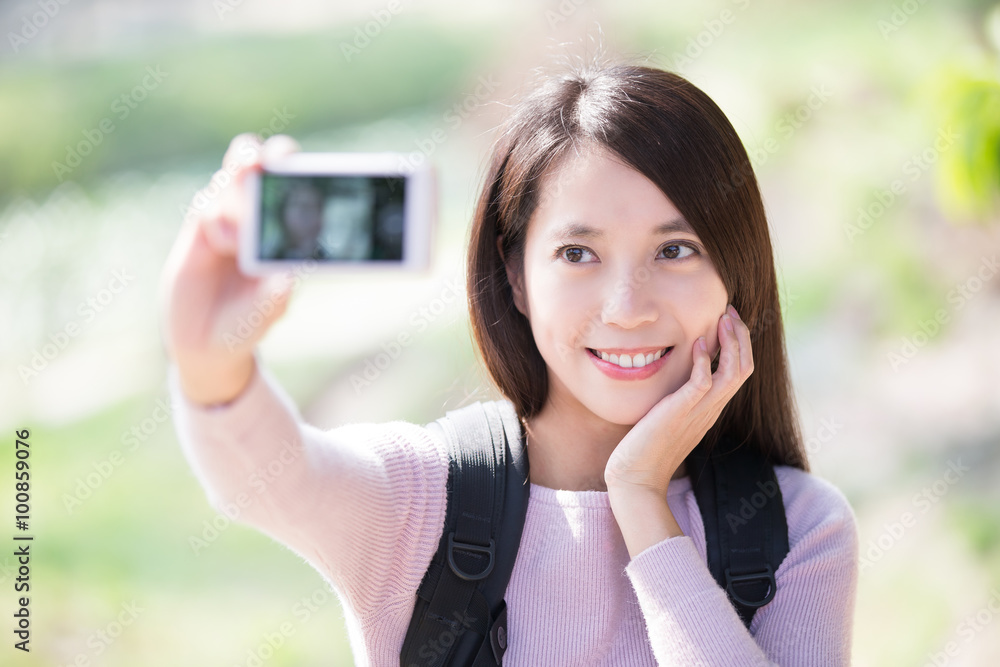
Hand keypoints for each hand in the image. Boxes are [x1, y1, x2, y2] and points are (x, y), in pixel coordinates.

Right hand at [159, 133, 300, 404]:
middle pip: (263, 166)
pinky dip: (212, 216)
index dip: (299, 174)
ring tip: (231, 241)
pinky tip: (215, 242)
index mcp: (287, 234)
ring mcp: (229, 219)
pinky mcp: (200, 228)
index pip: (297, 190)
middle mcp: (260, 219)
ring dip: (233, 198)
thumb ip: (274, 298)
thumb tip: (287, 279)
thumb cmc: (246, 325)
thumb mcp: (263, 316)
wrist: (204, 342)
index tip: (298, 172)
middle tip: (258, 164)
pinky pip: (205, 202)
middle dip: (263, 157)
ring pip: (231, 180)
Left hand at [604, 304, 753, 495]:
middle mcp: (711, 409)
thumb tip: (672, 376)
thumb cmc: (645, 448)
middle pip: (744, 367)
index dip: (738, 344)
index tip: (727, 320)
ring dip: (731, 342)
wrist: (636, 478)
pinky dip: (704, 360)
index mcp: (710, 408)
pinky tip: (697, 343)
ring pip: (734, 372)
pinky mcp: (682, 412)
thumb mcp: (667, 414)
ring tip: (722, 320)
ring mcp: (699, 411)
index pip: (738, 371)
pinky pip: (704, 382)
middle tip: (730, 311)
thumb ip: (677, 396)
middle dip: (741, 336)